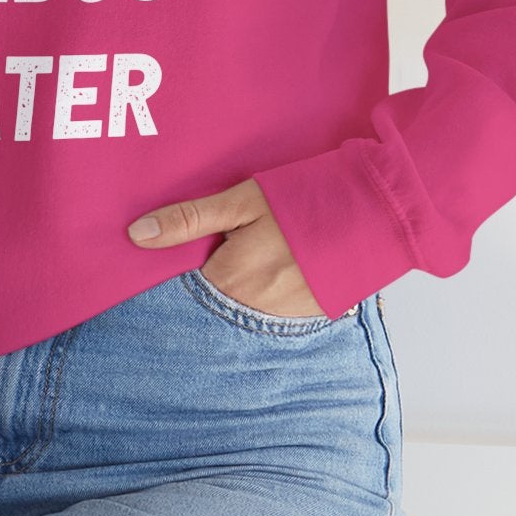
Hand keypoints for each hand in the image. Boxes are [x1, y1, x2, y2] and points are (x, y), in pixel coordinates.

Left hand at [126, 177, 327, 317]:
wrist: (378, 209)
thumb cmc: (306, 198)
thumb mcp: (243, 200)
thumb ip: (190, 220)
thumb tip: (137, 235)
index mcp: (232, 280)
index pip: (184, 289)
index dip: (180, 270)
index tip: (180, 258)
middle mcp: (255, 309)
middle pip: (214, 301)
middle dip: (211, 281)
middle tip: (228, 249)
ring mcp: (287, 317)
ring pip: (245, 308)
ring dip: (242, 289)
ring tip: (259, 254)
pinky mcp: (313, 316)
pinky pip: (275, 311)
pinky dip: (270, 293)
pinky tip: (282, 267)